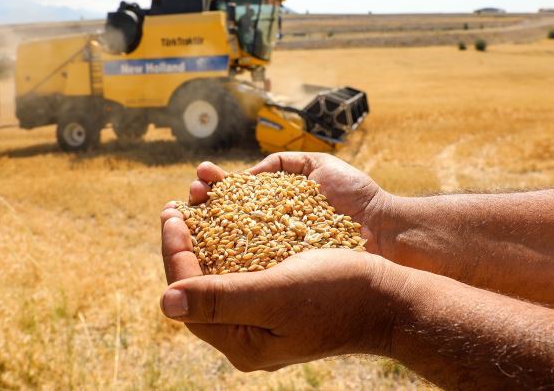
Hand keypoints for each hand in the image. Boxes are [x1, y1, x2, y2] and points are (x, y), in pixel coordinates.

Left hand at [159, 211, 395, 370]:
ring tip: (194, 209)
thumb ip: (220, 298)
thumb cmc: (338, 292)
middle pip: (199, 288)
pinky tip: (226, 222)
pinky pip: (241, 273)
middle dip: (184, 246)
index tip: (171, 214)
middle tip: (174, 208)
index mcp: (242, 344)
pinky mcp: (278, 302)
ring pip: (218, 278)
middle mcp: (248, 336)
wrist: (388, 296)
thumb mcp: (276, 293)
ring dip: (203, 242)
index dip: (174, 253)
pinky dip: (228, 246)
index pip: (189, 297)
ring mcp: (263, 320)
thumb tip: (165, 302)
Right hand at [183, 152, 392, 254]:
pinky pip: (243, 275)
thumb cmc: (356, 198)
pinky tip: (203, 248)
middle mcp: (267, 237)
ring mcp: (272, 263)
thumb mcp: (317, 167)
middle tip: (188, 196)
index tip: (203, 176)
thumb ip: (282, 163)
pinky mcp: (280, 283)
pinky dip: (219, 263)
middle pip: (219, 224)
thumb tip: (247, 176)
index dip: (211, 189)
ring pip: (224, 250)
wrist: (387, 231)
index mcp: (272, 209)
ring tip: (185, 213)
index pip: (230, 199)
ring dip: (200, 232)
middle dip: (199, 208)